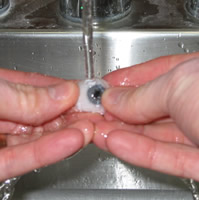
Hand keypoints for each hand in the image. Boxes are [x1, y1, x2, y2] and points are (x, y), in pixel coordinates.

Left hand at [0, 69, 93, 180]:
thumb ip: (25, 95)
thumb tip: (65, 92)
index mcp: (2, 90)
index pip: (41, 88)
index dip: (68, 91)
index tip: (90, 94)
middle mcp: (4, 115)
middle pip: (46, 116)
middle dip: (73, 116)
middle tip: (97, 115)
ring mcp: (2, 140)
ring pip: (39, 139)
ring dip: (67, 135)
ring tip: (90, 129)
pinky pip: (24, 158)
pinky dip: (48, 153)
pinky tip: (71, 143)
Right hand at [93, 52, 198, 180]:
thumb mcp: (179, 85)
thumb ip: (142, 95)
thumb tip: (112, 98)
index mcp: (197, 73)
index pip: (156, 73)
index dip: (125, 79)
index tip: (102, 86)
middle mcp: (198, 102)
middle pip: (150, 106)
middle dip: (118, 110)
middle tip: (93, 112)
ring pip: (154, 133)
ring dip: (122, 132)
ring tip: (95, 129)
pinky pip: (166, 156)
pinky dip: (139, 151)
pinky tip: (114, 143)